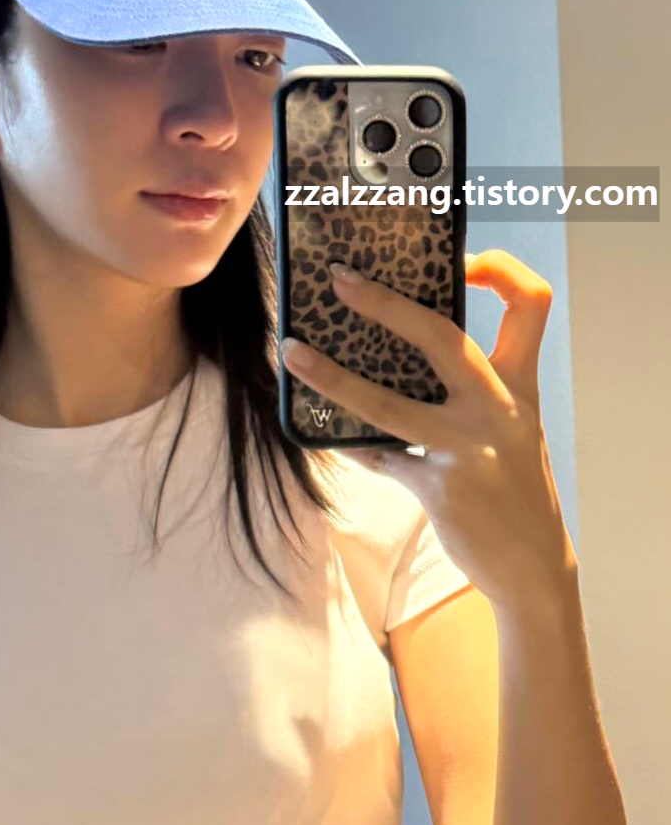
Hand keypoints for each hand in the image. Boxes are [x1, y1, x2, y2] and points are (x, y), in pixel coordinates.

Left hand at [280, 249, 577, 610]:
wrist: (532, 564)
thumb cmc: (512, 489)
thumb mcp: (510, 431)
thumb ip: (469, 395)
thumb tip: (393, 360)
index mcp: (521, 385)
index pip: (530, 305)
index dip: (502, 270)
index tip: (464, 259)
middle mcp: (499, 408)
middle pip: (440, 336)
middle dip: (385, 304)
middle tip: (339, 283)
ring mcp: (469, 447)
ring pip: (386, 403)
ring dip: (331, 378)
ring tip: (292, 353)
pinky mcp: (441, 488)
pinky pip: (380, 457)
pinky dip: (351, 446)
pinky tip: (328, 438)